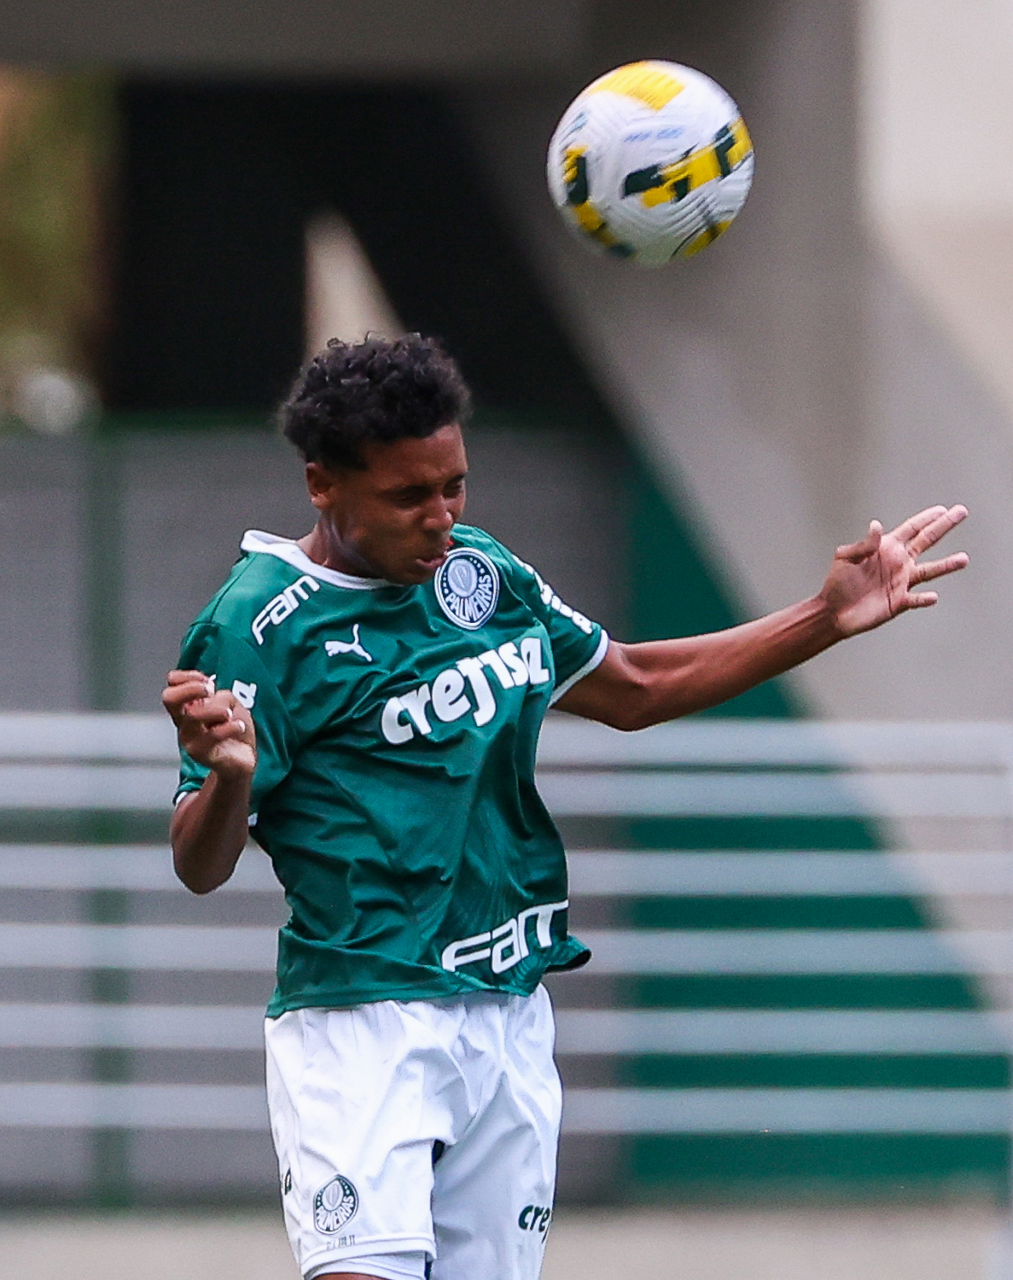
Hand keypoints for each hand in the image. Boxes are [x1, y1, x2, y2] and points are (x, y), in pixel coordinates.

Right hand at [161, 670, 256, 778]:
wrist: (242, 760)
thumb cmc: (233, 730)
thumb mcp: (230, 705)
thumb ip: (220, 695)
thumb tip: (212, 695)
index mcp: (187, 708)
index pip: (172, 685)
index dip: (187, 676)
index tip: (207, 680)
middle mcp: (183, 722)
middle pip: (169, 698)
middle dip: (191, 688)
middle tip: (211, 691)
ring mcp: (189, 739)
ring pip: (193, 715)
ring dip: (216, 710)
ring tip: (229, 714)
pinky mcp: (201, 754)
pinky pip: (212, 735)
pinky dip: (230, 727)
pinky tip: (239, 726)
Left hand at [819, 504, 968, 637]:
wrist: (833, 611)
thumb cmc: (837, 583)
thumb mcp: (845, 558)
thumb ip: (864, 544)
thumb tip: (876, 526)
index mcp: (886, 549)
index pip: (911, 529)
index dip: (926, 518)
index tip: (943, 509)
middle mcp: (898, 562)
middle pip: (926, 541)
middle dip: (944, 527)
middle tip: (961, 513)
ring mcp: (901, 582)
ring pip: (930, 571)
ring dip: (946, 565)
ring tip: (963, 559)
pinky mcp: (899, 602)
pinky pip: (916, 599)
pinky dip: (925, 599)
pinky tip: (933, 596)